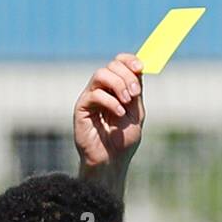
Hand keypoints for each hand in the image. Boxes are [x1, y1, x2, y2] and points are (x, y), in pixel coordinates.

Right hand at [74, 53, 144, 173]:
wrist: (111, 161)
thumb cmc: (123, 141)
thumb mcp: (136, 114)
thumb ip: (136, 93)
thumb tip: (139, 69)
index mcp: (116, 89)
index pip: (119, 63)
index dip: (129, 60)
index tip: (140, 67)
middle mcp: (102, 90)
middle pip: (111, 66)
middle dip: (126, 76)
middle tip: (135, 93)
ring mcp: (91, 97)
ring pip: (101, 74)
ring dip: (118, 84)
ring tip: (126, 103)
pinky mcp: (81, 107)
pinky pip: (94, 94)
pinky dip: (110, 101)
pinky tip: (119, 113)